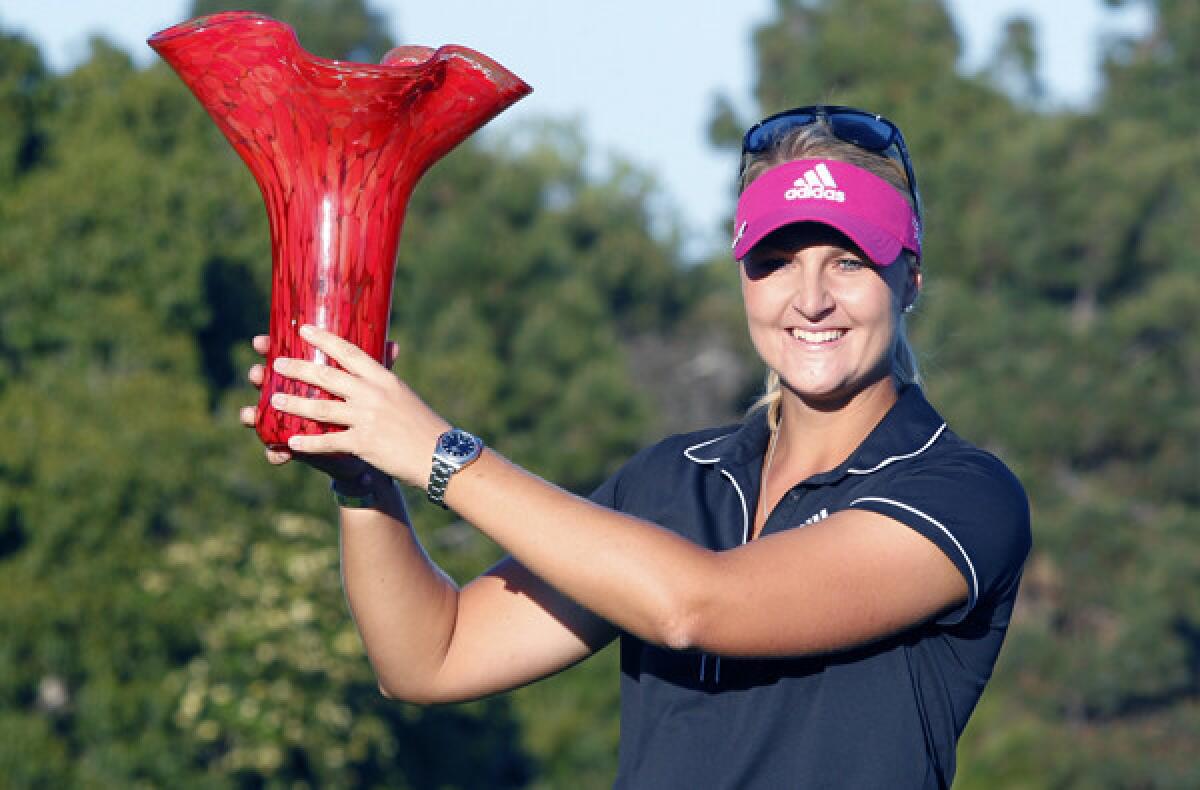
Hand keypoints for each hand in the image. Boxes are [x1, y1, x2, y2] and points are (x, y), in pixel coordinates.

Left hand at [266, 325, 450, 487]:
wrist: (440, 455)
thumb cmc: (424, 425)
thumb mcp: (405, 395)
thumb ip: (385, 378)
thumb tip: (385, 353)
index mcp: (384, 379)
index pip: (349, 352)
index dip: (324, 339)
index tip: (303, 329)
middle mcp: (373, 394)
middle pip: (328, 376)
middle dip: (298, 368)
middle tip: (276, 363)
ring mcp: (367, 418)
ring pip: (321, 408)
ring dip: (295, 403)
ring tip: (273, 399)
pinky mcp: (364, 444)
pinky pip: (329, 442)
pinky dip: (308, 443)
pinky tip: (291, 441)